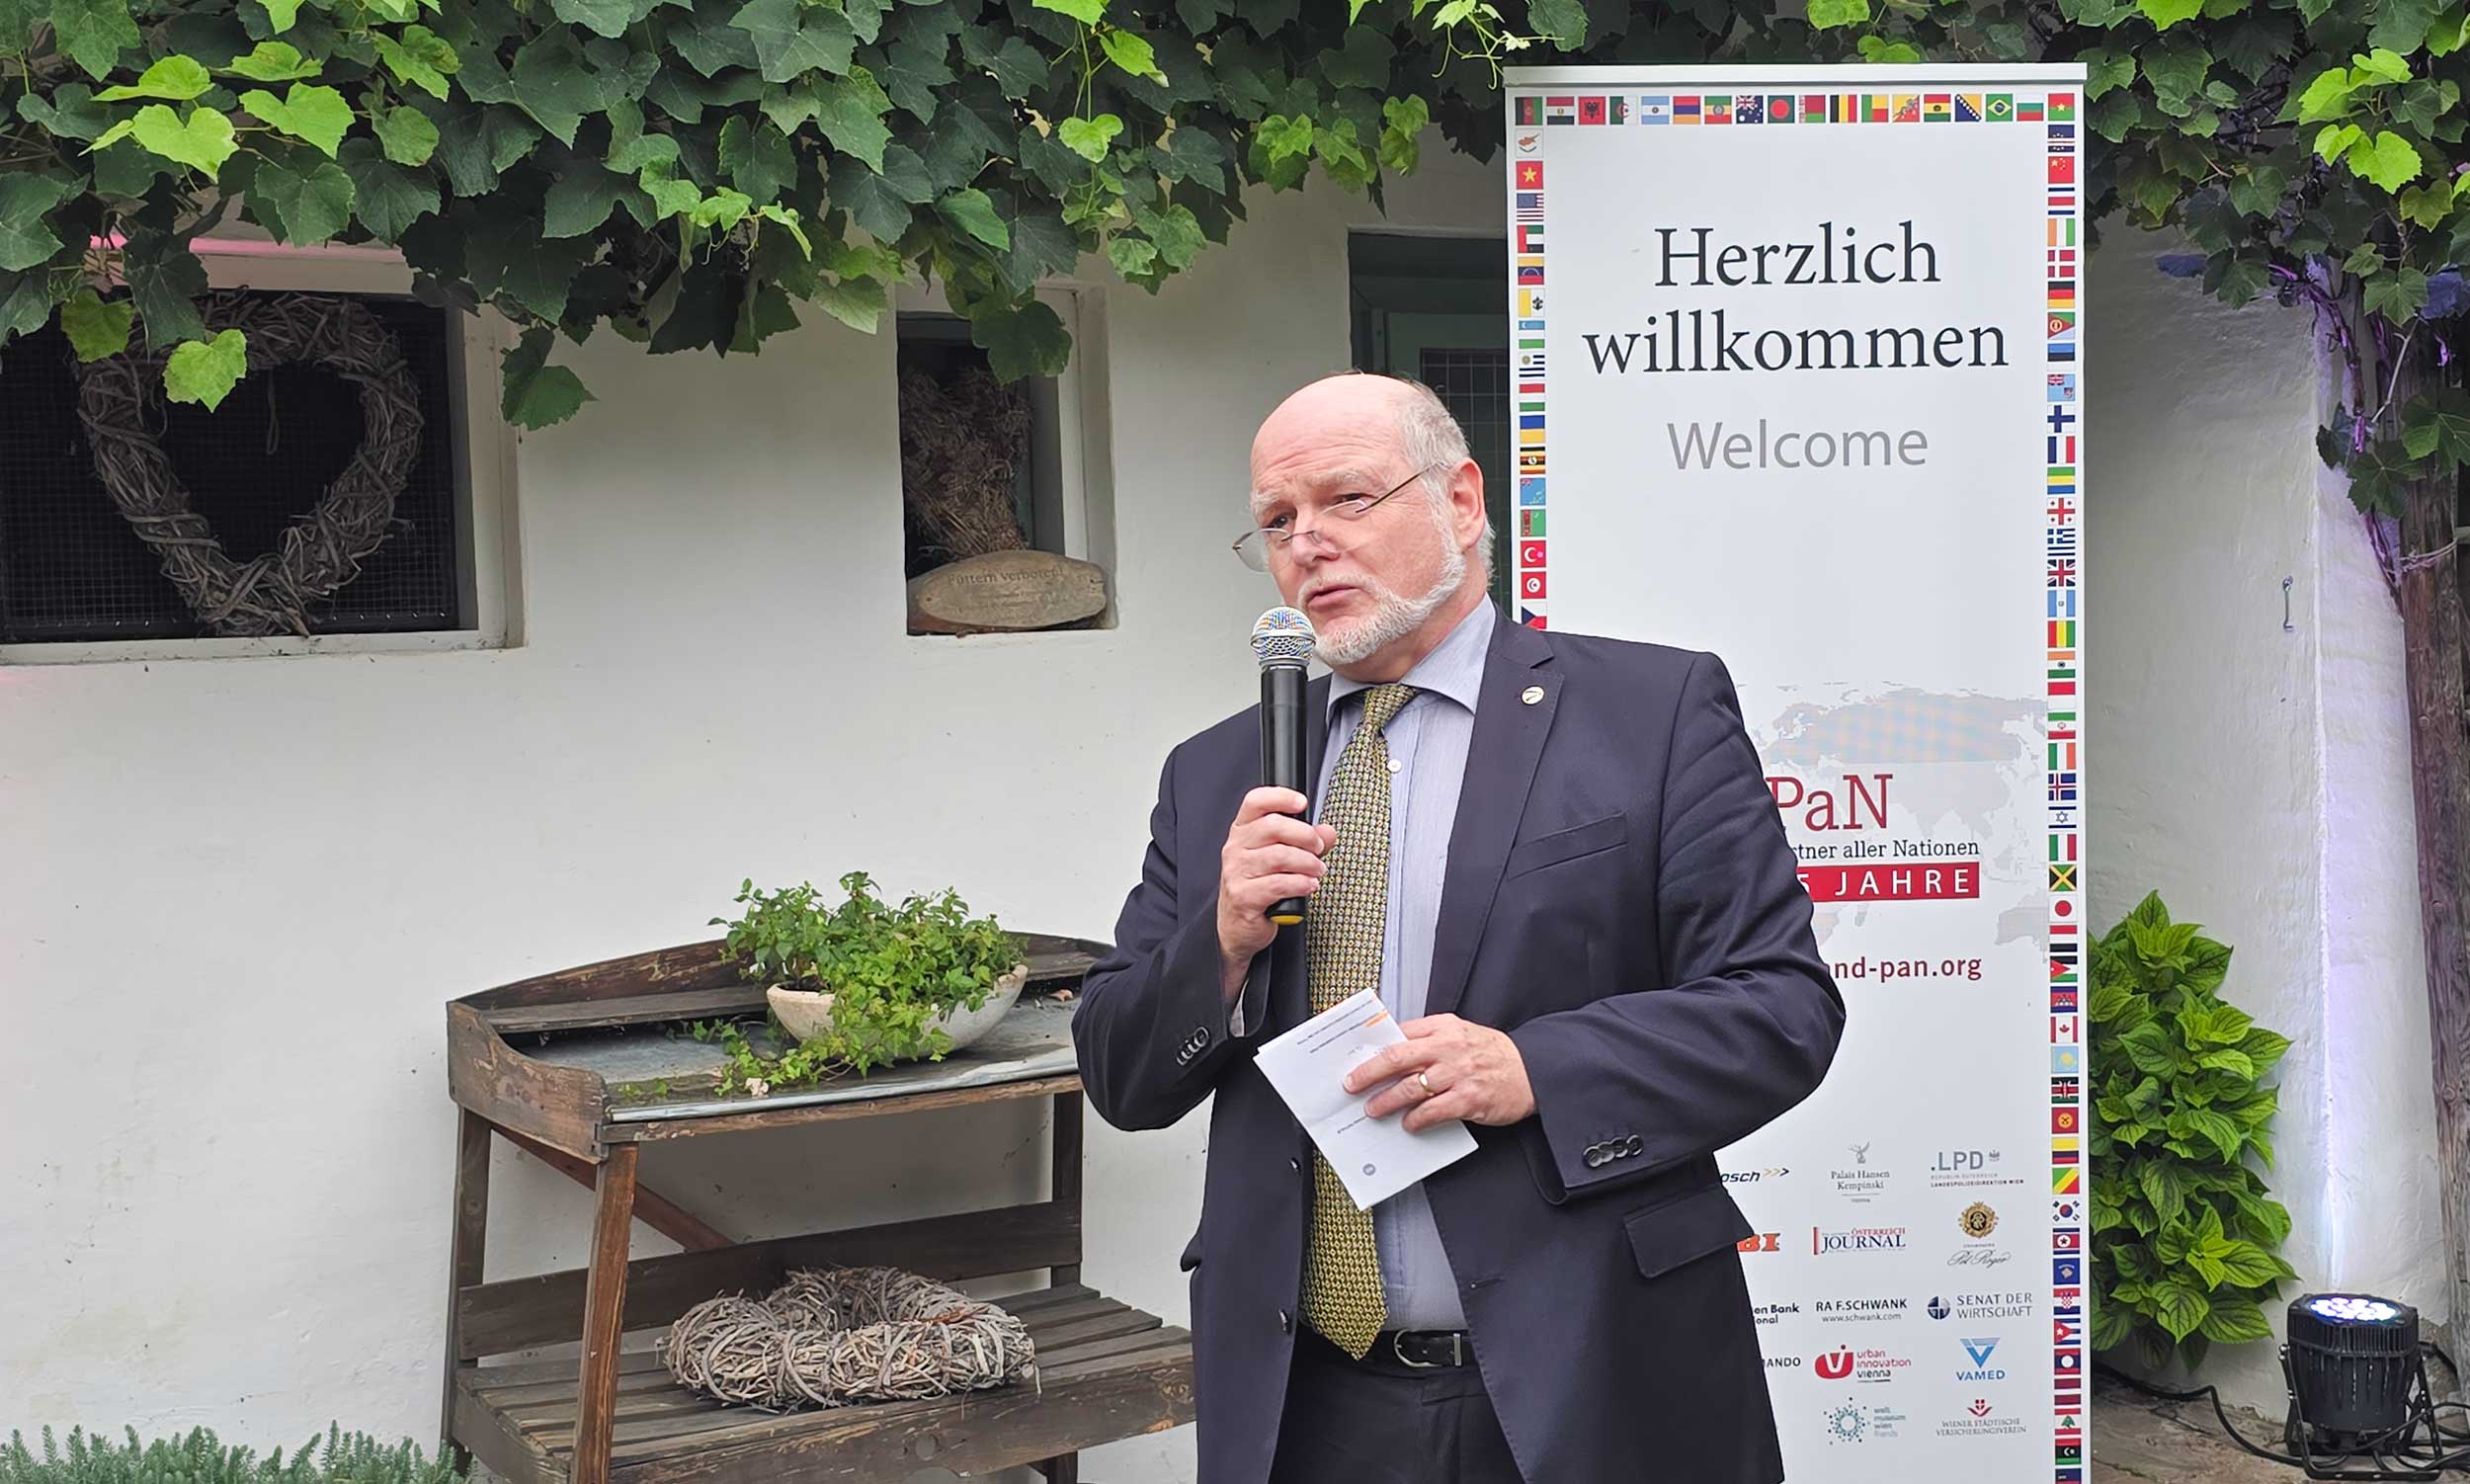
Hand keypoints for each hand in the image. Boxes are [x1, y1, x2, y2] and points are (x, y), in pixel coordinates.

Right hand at [1216, 787, 1336, 998]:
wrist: (1237, 927)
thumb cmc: (1259, 888)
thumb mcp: (1284, 860)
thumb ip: (1308, 843)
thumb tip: (1328, 832)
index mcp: (1242, 832)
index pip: (1255, 802)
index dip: (1279, 796)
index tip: (1301, 803)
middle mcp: (1235, 848)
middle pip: (1272, 826)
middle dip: (1305, 835)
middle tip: (1318, 847)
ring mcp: (1236, 872)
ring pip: (1279, 856)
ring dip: (1307, 863)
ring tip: (1317, 871)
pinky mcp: (1243, 896)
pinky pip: (1278, 884)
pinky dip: (1300, 884)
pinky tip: (1309, 886)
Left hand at [1346, 1014, 1536, 1132]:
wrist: (1533, 1070)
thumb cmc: (1493, 1054)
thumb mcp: (1461, 1034)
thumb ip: (1430, 1040)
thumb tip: (1392, 1055)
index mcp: (1444, 1027)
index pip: (1400, 1033)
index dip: (1374, 1047)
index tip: (1356, 1059)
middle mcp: (1449, 1047)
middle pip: (1397, 1057)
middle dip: (1369, 1073)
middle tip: (1352, 1084)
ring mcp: (1459, 1074)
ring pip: (1410, 1087)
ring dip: (1387, 1101)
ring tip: (1373, 1109)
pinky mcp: (1469, 1099)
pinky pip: (1433, 1111)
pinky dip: (1416, 1119)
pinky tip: (1408, 1124)